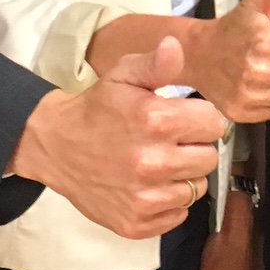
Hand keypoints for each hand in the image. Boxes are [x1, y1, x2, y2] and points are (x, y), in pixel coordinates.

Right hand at [9, 37, 227, 238]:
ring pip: (196, 189)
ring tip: (157, 163)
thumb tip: (175, 46)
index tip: (183, 118)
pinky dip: (168, 202)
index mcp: (155, 121)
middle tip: (169, 141)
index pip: (214, 124)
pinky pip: (177, 215)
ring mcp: (144, 198)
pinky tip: (148, 186)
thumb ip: (156, 64)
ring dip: (182, 176)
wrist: (55, 146)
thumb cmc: (97, 108)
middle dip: (193, 147)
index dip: (200, 118)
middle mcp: (152, 163)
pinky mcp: (136, 223)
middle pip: (209, 158)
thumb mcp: (123, 75)